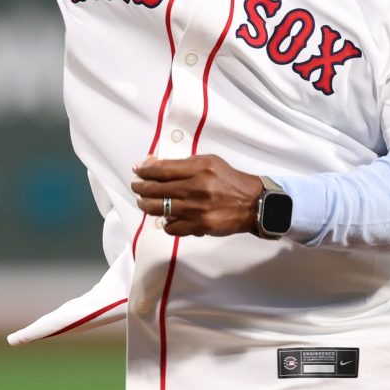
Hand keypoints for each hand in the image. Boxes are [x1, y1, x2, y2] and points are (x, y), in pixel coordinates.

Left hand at [133, 155, 265, 237]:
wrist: (253, 203)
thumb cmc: (229, 180)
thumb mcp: (209, 162)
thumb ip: (183, 164)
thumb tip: (155, 164)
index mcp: (199, 169)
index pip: (162, 169)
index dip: (145, 170)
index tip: (137, 170)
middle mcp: (196, 188)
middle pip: (156, 189)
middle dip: (140, 187)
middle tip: (136, 186)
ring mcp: (196, 209)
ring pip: (159, 209)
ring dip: (146, 205)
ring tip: (143, 202)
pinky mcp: (199, 226)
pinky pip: (171, 227)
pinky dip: (166, 223)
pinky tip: (166, 218)